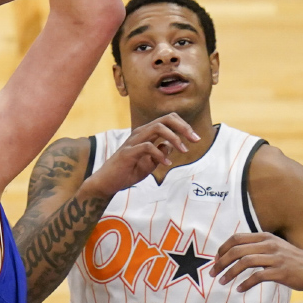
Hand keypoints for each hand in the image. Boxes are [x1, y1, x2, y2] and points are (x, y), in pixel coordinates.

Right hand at [84, 113, 198, 197]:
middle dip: (183, 127)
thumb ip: (160, 154)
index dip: (183, 126)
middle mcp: (140, 133)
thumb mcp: (149, 164)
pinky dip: (160, 154)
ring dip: (174, 137)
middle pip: (165, 119)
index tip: (195, 138)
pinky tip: (166, 164)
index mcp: (146, 134)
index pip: (167, 120)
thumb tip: (171, 146)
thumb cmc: (127, 172)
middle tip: (196, 140)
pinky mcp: (128, 153)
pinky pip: (147, 147)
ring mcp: (133, 142)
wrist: (107, 183)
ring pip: (157, 128)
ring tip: (184, 150)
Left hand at [210, 232, 302, 292]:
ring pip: (244, 262)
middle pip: (237, 250)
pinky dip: (245, 283)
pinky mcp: (281, 272)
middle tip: (213, 273)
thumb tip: (234, 253)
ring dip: (230, 273)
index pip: (236, 238)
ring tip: (222, 282)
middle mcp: (269, 245)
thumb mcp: (274, 247)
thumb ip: (257, 247)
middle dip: (221, 262)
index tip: (215, 260)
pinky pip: (257, 277)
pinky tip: (239, 289)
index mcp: (265, 237)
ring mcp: (275, 258)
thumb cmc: (292, 260)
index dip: (222, 249)